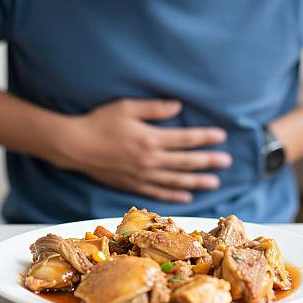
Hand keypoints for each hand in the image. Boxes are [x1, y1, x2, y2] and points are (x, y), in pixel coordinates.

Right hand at [50, 98, 230, 202]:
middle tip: (226, 162)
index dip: (205, 137)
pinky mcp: (132, 185)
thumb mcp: (127, 107)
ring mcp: (142, 175)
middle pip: (185, 162)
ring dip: (196, 181)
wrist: (75, 146)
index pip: (185, 139)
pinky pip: (158, 193)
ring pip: (176, 180)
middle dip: (208, 161)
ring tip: (214, 183)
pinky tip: (186, 197)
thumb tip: (178, 106)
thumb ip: (154, 108)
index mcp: (151, 139)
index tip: (221, 136)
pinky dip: (173, 195)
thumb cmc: (100, 122)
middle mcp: (150, 160)